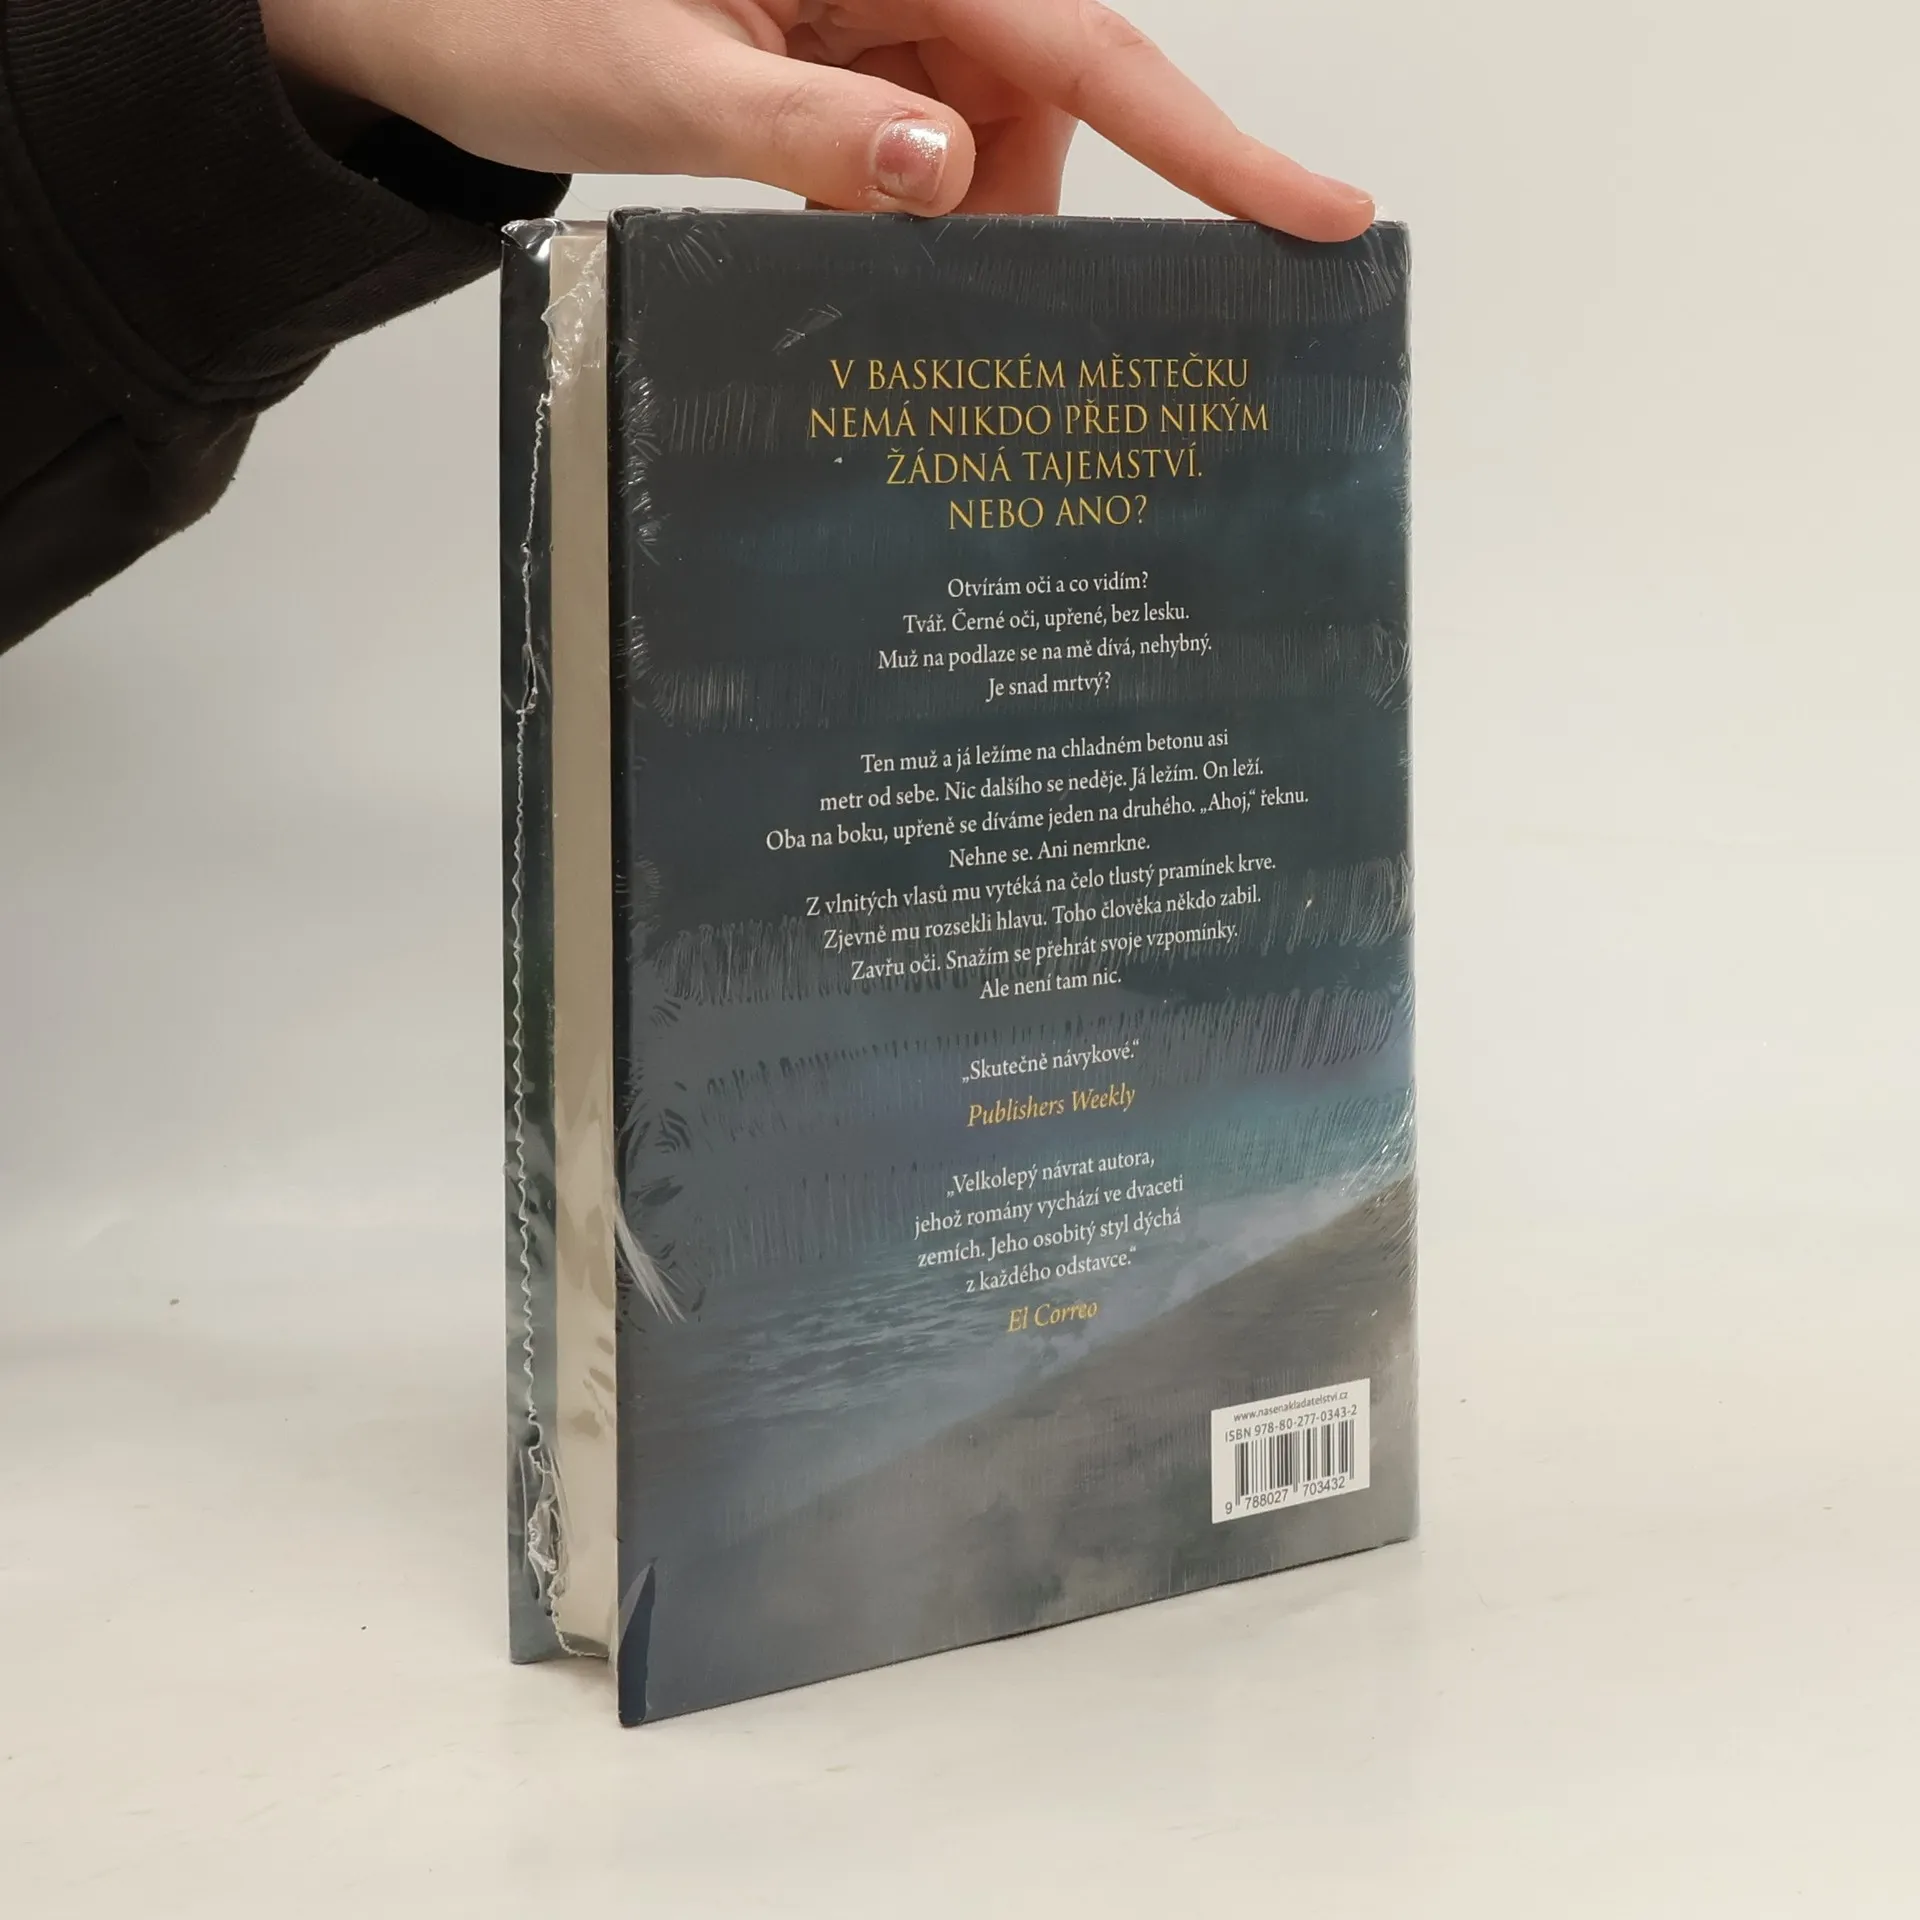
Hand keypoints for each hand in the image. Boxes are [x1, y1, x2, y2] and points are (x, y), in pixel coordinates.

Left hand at [261, 0, 1373, 240]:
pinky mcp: (847, 61)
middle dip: (1015, 222)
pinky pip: (923, 150)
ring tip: (830, 248)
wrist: (425, 12)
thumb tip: (945, 177)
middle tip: (963, 312)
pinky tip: (834, 240)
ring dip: (945, 232)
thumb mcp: (660, 79)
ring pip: (988, 147)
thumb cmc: (517, 13)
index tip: (1323, 213)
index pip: (1087, 47)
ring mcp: (879, 19)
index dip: (1215, 139)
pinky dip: (896, 216)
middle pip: (1047, 108)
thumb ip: (804, 128)